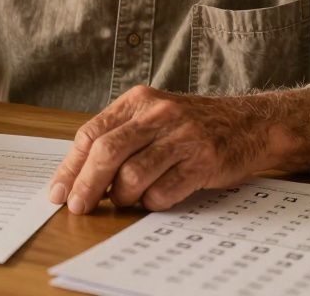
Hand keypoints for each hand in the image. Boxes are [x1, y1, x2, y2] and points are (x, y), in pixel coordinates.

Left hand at [48, 86, 277, 214]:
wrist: (250, 124)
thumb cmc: (193, 126)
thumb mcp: (153, 117)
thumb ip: (120, 138)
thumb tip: (80, 176)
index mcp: (138, 101)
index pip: (91, 133)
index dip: (71, 166)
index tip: (59, 191)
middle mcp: (158, 114)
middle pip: (107, 152)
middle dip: (86, 185)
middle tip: (78, 207)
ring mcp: (182, 137)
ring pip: (132, 175)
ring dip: (122, 197)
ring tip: (125, 200)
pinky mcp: (203, 161)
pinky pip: (163, 192)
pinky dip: (152, 202)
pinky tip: (155, 197)